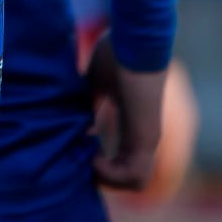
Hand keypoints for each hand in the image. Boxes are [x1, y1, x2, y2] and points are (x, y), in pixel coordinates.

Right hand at [87, 40, 165, 190]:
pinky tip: (94, 157)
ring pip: (136, 182)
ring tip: (88, 161)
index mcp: (135, 122)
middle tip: (82, 162)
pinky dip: (112, 175)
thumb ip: (87, 100)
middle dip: (104, 176)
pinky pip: (135, 177)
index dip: (101, 164)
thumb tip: (73, 115)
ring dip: (108, 179)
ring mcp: (148, 138)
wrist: (136, 39)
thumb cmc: (117, 52)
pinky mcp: (146, 137)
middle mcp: (145, 134)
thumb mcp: (95, 81)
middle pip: (130, 177)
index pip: (124, 159)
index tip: (79, 151)